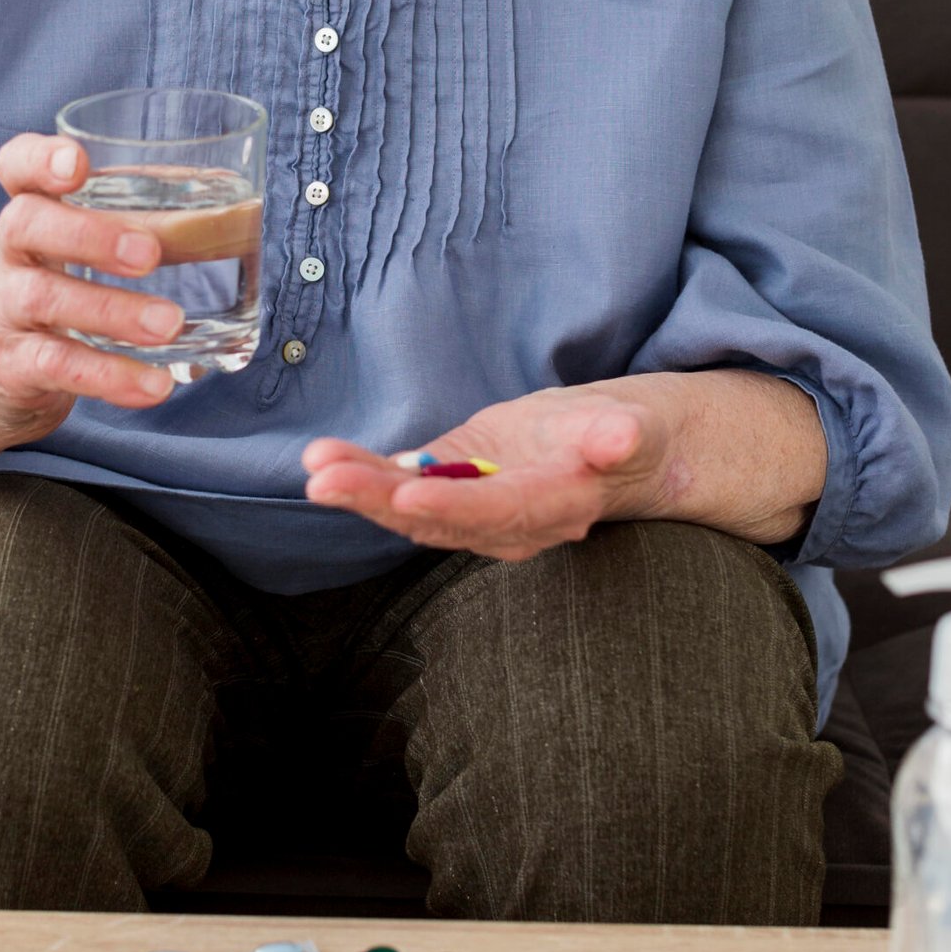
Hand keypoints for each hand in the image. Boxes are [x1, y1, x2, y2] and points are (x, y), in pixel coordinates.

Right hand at [0, 133, 185, 450]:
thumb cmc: (64, 293)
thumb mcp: (89, 252)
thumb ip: (153, 225)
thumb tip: (243, 213)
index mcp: (30, 211)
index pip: (16, 167)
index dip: (39, 159)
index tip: (77, 163)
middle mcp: (6, 252)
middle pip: (26, 224)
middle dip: (90, 235)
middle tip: (149, 254)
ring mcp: (4, 309)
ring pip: (45, 298)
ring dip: (113, 311)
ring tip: (170, 324)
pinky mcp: (13, 364)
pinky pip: (58, 365)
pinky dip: (109, 375)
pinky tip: (154, 385)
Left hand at [302, 385, 678, 560]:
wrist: (611, 449)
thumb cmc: (625, 435)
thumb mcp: (633, 427)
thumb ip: (620, 436)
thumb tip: (620, 438)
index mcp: (554, 506)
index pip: (498, 511)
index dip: (453, 506)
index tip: (407, 493)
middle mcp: (506, 524)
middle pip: (437, 520)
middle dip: (379, 501)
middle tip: (325, 481)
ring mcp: (473, 513)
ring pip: (410, 511)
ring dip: (360, 490)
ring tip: (316, 466)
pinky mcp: (451, 490)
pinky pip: (402, 487)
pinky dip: (363, 474)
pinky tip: (324, 459)